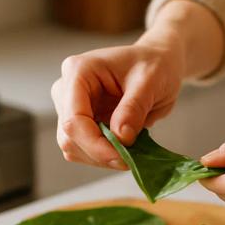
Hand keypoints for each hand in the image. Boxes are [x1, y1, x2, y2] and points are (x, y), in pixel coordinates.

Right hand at [51, 37, 183, 168]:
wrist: (158, 65)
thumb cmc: (154, 66)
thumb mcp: (151, 82)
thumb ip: (133, 108)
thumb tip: (121, 137)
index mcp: (78, 72)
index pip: (73, 119)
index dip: (95, 145)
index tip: (123, 158)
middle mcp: (66, 90)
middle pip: (69, 137)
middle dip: (100, 153)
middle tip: (131, 159)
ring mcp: (70, 108)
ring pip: (73, 148)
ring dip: (102, 157)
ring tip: (131, 151)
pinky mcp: (80, 123)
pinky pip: (83, 150)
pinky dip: (103, 156)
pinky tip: (123, 149)